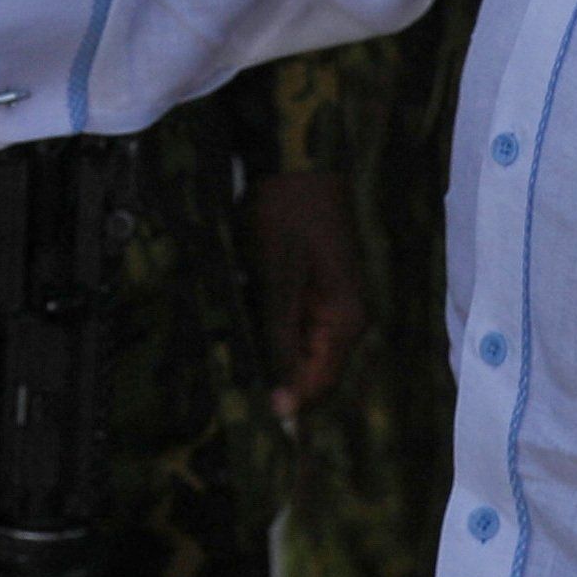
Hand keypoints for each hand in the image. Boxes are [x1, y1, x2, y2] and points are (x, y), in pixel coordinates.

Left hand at [251, 164, 364, 424]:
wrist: (296, 162)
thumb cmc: (286, 217)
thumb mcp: (277, 280)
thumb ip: (281, 341)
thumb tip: (285, 406)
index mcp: (344, 322)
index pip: (319, 386)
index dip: (287, 405)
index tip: (247, 414)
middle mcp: (346, 320)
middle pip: (310, 371)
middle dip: (273, 375)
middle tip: (230, 372)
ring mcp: (333, 304)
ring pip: (298, 348)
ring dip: (268, 350)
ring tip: (234, 338)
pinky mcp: (317, 289)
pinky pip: (295, 324)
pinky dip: (269, 326)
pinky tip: (244, 313)